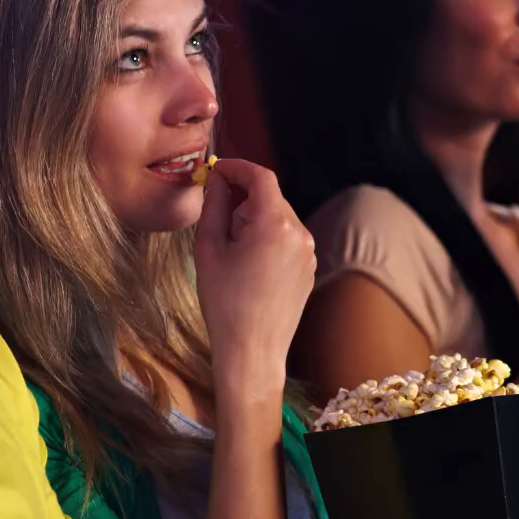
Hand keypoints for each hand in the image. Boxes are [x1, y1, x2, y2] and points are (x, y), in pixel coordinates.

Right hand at [194, 160, 315, 376]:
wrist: (252, 350)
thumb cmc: (225, 302)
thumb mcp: (209, 248)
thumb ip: (213, 205)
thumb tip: (217, 179)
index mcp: (275, 225)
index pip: (261, 177)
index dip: (237, 167)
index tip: (217, 170)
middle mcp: (299, 233)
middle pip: (270, 197)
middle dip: (243, 199)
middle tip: (217, 220)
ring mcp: (309, 251)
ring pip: (279, 217)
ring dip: (255, 220)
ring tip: (233, 251)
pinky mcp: (309, 267)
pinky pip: (287, 238)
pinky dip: (268, 237)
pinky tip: (249, 265)